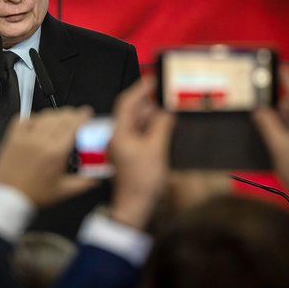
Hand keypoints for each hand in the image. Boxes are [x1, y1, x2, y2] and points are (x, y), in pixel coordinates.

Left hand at [0, 106, 95, 205]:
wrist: (8, 198)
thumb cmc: (33, 195)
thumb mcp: (64, 191)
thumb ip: (86, 182)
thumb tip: (98, 176)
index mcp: (56, 153)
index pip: (73, 126)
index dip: (82, 116)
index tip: (87, 113)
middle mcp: (41, 141)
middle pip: (61, 118)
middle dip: (71, 114)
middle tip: (76, 116)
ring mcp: (25, 138)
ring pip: (44, 116)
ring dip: (55, 114)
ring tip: (60, 119)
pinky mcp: (12, 138)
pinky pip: (24, 119)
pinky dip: (33, 117)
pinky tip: (38, 122)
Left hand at [107, 76, 173, 227]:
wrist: (134, 207)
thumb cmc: (140, 183)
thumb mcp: (156, 150)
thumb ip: (161, 127)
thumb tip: (166, 112)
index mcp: (119, 133)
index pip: (126, 102)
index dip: (140, 89)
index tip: (153, 80)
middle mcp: (119, 137)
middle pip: (133, 111)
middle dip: (150, 101)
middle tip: (166, 94)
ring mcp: (125, 145)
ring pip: (138, 122)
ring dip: (153, 115)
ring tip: (169, 109)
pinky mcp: (132, 154)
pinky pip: (142, 134)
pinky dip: (153, 128)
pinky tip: (166, 127)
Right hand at [253, 65, 288, 231]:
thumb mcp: (278, 147)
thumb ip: (267, 125)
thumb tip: (260, 110)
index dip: (287, 79)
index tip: (280, 67)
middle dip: (278, 111)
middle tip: (261, 113)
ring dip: (281, 125)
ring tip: (272, 137)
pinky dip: (286, 135)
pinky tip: (278, 145)